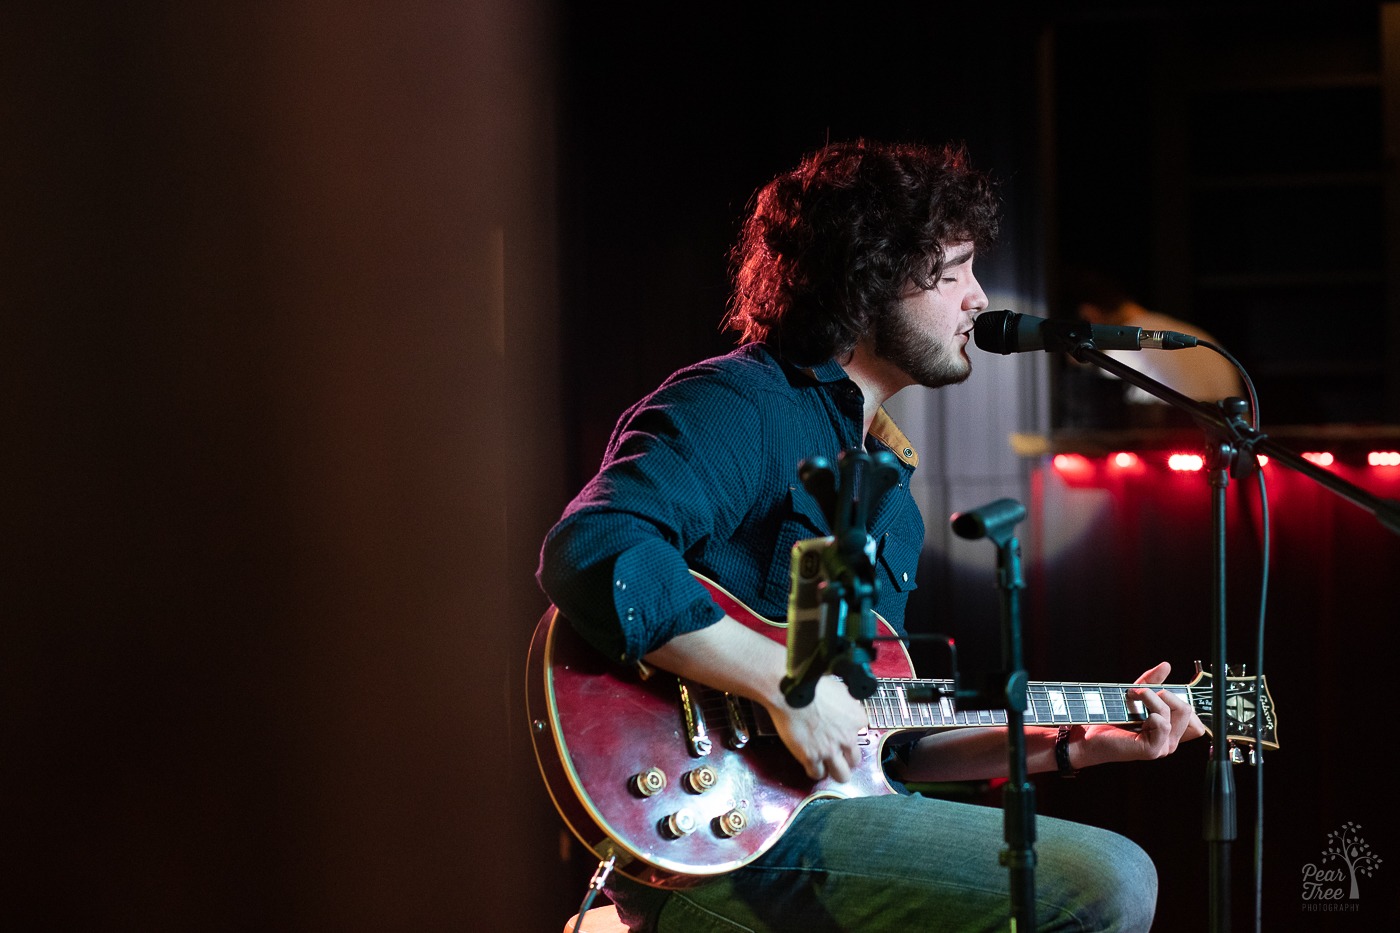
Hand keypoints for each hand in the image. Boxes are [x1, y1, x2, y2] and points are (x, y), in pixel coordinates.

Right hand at [766, 674, 867, 781]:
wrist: (788, 692)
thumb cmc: (810, 685)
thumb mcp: (839, 690)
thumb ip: (848, 705)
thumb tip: (847, 710)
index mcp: (857, 719)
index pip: (861, 736)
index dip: (848, 736)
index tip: (840, 734)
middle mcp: (847, 737)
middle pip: (854, 760)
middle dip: (845, 758)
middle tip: (835, 754)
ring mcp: (830, 750)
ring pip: (841, 775)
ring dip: (834, 770)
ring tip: (825, 764)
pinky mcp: (811, 757)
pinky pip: (818, 774)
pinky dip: (815, 770)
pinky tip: (810, 763)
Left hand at [1080, 662, 1207, 765]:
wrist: (1089, 735)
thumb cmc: (1112, 717)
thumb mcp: (1136, 695)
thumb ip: (1152, 681)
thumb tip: (1166, 665)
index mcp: (1170, 732)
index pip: (1194, 716)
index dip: (1180, 698)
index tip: (1159, 691)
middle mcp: (1171, 741)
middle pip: (1188, 710)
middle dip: (1167, 694)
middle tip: (1141, 692)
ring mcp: (1163, 747)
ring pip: (1178, 713)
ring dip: (1153, 698)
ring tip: (1134, 696)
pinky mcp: (1153, 750)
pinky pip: (1163, 724)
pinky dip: (1151, 711)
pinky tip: (1136, 714)